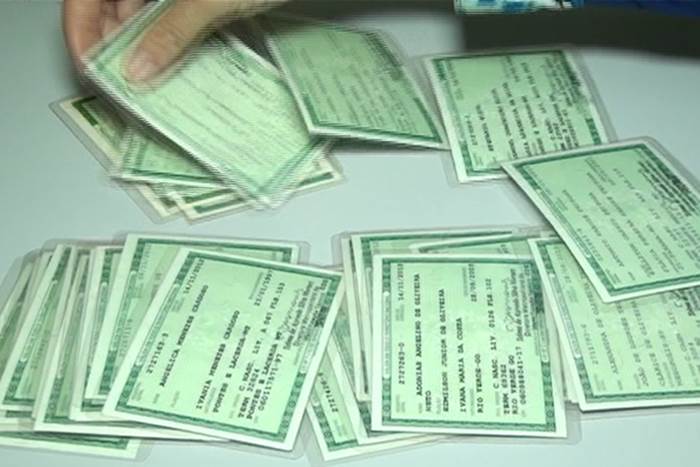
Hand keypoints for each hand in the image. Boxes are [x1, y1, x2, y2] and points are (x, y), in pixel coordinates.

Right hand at [63, 0, 285, 81]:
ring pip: (141, 7)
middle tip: (119, 82)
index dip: (80, 26)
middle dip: (110, 40)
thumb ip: (171, 32)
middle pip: (111, 0)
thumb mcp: (210, 0)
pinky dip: (167, 36)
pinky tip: (171, 62)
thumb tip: (137, 69)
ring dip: (140, 42)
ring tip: (144, 81)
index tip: (88, 65)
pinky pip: (170, 12)